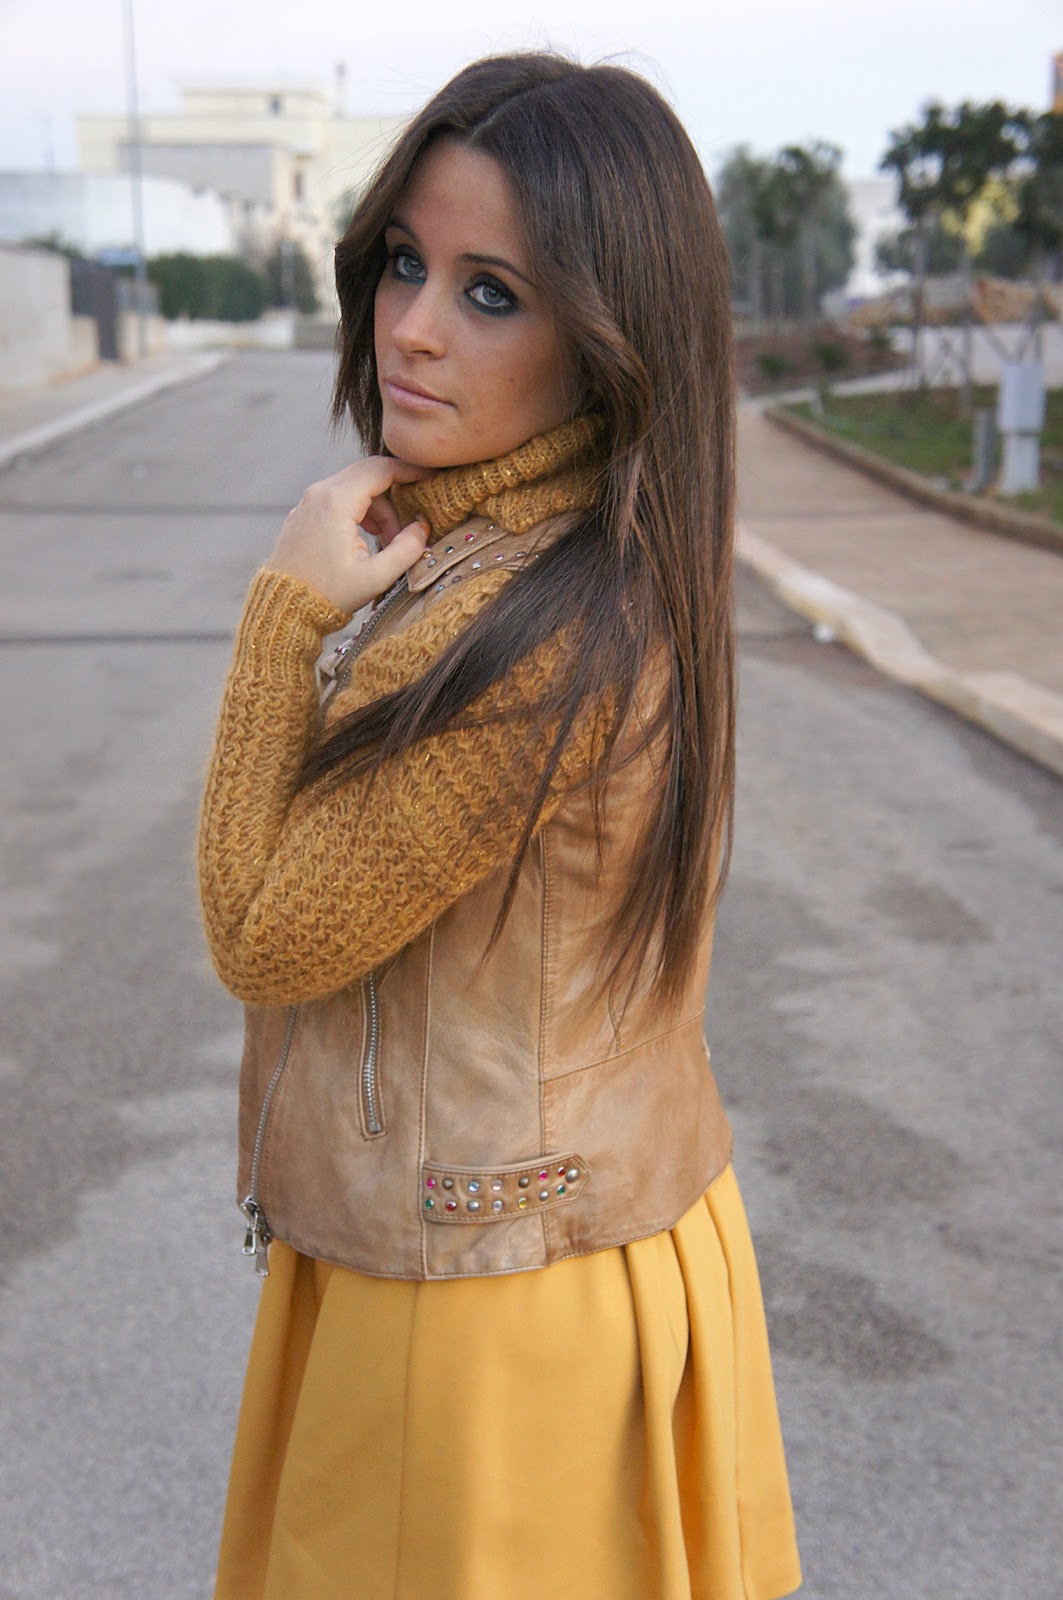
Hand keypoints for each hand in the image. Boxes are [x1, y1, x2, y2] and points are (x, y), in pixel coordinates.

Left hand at [265, 455, 432, 614]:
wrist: (284, 607)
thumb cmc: (328, 594)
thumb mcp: (375, 577)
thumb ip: (407, 549)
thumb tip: (422, 526)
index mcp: (337, 501)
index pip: (382, 469)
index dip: (410, 471)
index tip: (431, 478)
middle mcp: (319, 492)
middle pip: (369, 473)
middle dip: (395, 494)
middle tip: (410, 522)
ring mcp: (308, 501)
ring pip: (354, 487)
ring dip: (378, 507)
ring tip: (387, 542)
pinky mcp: (304, 513)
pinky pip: (338, 498)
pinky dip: (359, 511)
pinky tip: (367, 538)